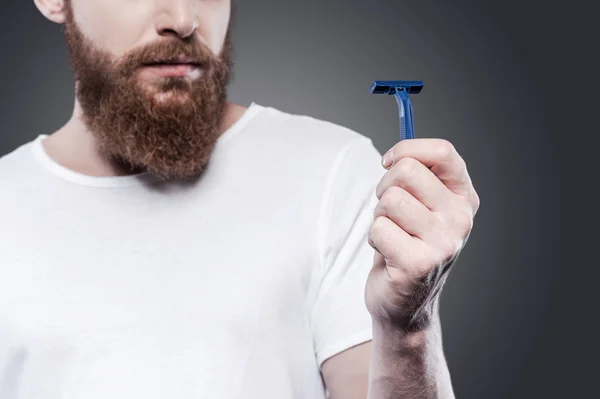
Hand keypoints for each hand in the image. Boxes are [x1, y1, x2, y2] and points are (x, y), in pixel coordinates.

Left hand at [365, 139, 479, 331]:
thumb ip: (416, 176)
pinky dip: (374, 239)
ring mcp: (444, 242)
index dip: (406, 149)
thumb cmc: (407, 244)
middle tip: (388, 211)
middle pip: (407, 171)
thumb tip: (394, 155)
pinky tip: (388, 255)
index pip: (443, 152)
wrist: (406, 302)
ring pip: (389, 200)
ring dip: (379, 217)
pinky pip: (379, 229)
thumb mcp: (420, 206)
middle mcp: (461, 218)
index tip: (388, 163)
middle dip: (384, 186)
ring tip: (391, 236)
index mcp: (463, 197)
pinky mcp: (419, 263)